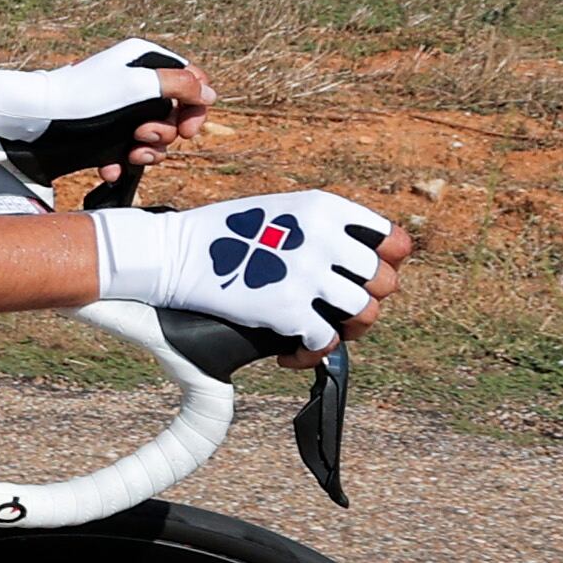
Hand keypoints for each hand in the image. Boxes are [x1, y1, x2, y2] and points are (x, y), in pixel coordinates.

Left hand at [0, 39, 208, 176]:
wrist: (33, 118)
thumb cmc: (82, 97)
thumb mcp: (135, 85)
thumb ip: (178, 86)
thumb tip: (208, 93)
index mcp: (143, 63)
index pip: (190, 81)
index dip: (195, 107)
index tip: (189, 129)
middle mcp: (134, 86)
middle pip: (174, 115)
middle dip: (164, 133)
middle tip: (142, 136)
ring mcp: (119, 113)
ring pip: (153, 140)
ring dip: (147, 152)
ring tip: (129, 154)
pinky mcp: (103, 136)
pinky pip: (126, 154)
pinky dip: (121, 164)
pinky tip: (109, 167)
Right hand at [92, 189, 406, 354]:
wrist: (168, 254)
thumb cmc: (221, 235)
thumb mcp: (281, 211)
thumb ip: (323, 231)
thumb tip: (364, 261)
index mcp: (324, 209)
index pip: (393, 239)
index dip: (388, 261)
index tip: (363, 274)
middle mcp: (324, 238)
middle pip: (384, 281)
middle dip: (365, 298)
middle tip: (336, 307)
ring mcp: (307, 274)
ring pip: (365, 313)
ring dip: (347, 329)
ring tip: (321, 330)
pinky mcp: (287, 309)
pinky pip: (326, 343)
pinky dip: (310, 354)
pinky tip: (288, 352)